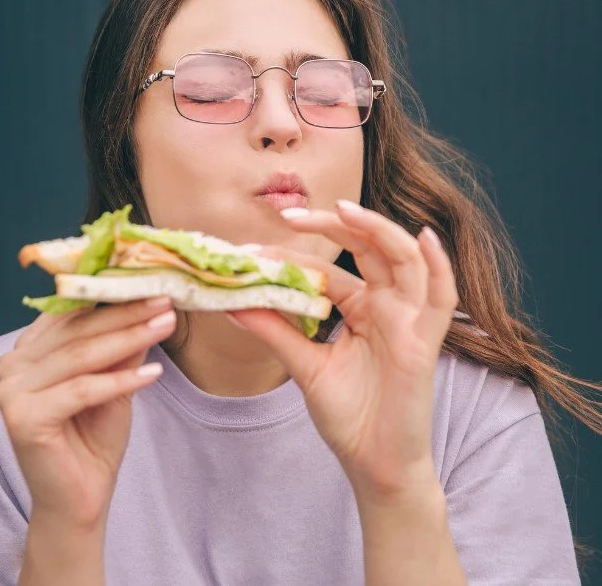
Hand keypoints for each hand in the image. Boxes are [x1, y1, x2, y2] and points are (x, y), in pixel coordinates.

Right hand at [0, 297, 175, 528]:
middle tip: (166, 301)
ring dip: (129, 338)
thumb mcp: (115, 380)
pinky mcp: (21, 418)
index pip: (73, 313)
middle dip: (127, 314)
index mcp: (28, 350)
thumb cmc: (94, 437)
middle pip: (78, 330)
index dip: (115, 298)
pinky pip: (81, 389)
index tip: (156, 286)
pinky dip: (120, 380)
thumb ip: (123, 345)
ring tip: (166, 326)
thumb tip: (150, 302)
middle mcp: (11, 365)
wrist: (79, 499)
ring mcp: (10, 391)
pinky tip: (153, 375)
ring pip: (81, 356)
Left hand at [226, 200, 458, 495]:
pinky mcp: (425, 342)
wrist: (374, 464)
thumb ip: (274, 331)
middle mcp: (387, 306)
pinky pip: (441, 297)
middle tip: (291, 215)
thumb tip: (232, 301)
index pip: (330, 267)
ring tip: (342, 209)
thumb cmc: (347, 415)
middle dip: (334, 225)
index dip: (293, 254)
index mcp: (362, 308)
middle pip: (369, 247)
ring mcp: (409, 320)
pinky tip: (425, 238)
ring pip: (404, 259)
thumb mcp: (304, 366)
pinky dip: (439, 265)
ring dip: (377, 229)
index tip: (252, 250)